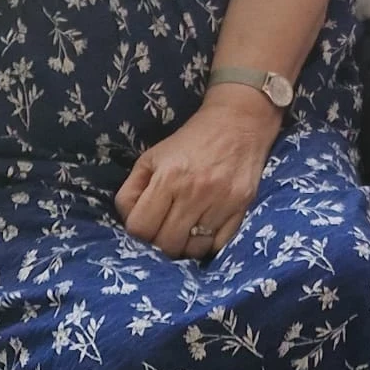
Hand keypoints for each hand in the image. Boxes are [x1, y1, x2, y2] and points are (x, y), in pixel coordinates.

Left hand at [116, 91, 279, 259]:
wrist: (238, 119)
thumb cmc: (191, 139)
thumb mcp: (153, 156)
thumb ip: (132, 189)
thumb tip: (128, 220)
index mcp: (168, 177)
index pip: (140, 228)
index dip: (138, 232)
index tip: (146, 225)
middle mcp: (195, 192)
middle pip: (166, 245)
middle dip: (160, 243)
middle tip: (165, 230)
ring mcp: (221, 201)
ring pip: (193, 250)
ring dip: (185, 245)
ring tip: (185, 230)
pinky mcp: (242, 206)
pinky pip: (219, 245)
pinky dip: (209, 243)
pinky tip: (205, 228)